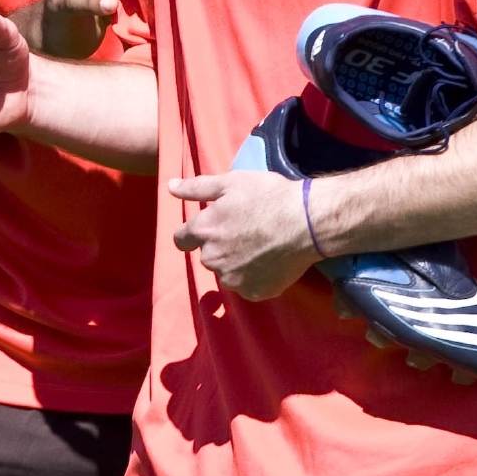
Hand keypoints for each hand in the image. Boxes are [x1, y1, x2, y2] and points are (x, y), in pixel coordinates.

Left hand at [169, 168, 315, 299]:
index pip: (181, 240)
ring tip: (260, 246)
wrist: (306, 222)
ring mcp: (233, 279)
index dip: (192, 234)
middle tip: (245, 232)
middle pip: (208, 256)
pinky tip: (271, 261)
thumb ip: (196, 187)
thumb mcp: (230, 183)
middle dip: (220, 246)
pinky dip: (256, 277)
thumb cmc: (268, 197)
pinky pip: (249, 286)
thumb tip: (170, 186)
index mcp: (203, 231)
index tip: (208, 229)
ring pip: (228, 273)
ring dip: (237, 263)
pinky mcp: (255, 292)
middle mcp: (212, 259)